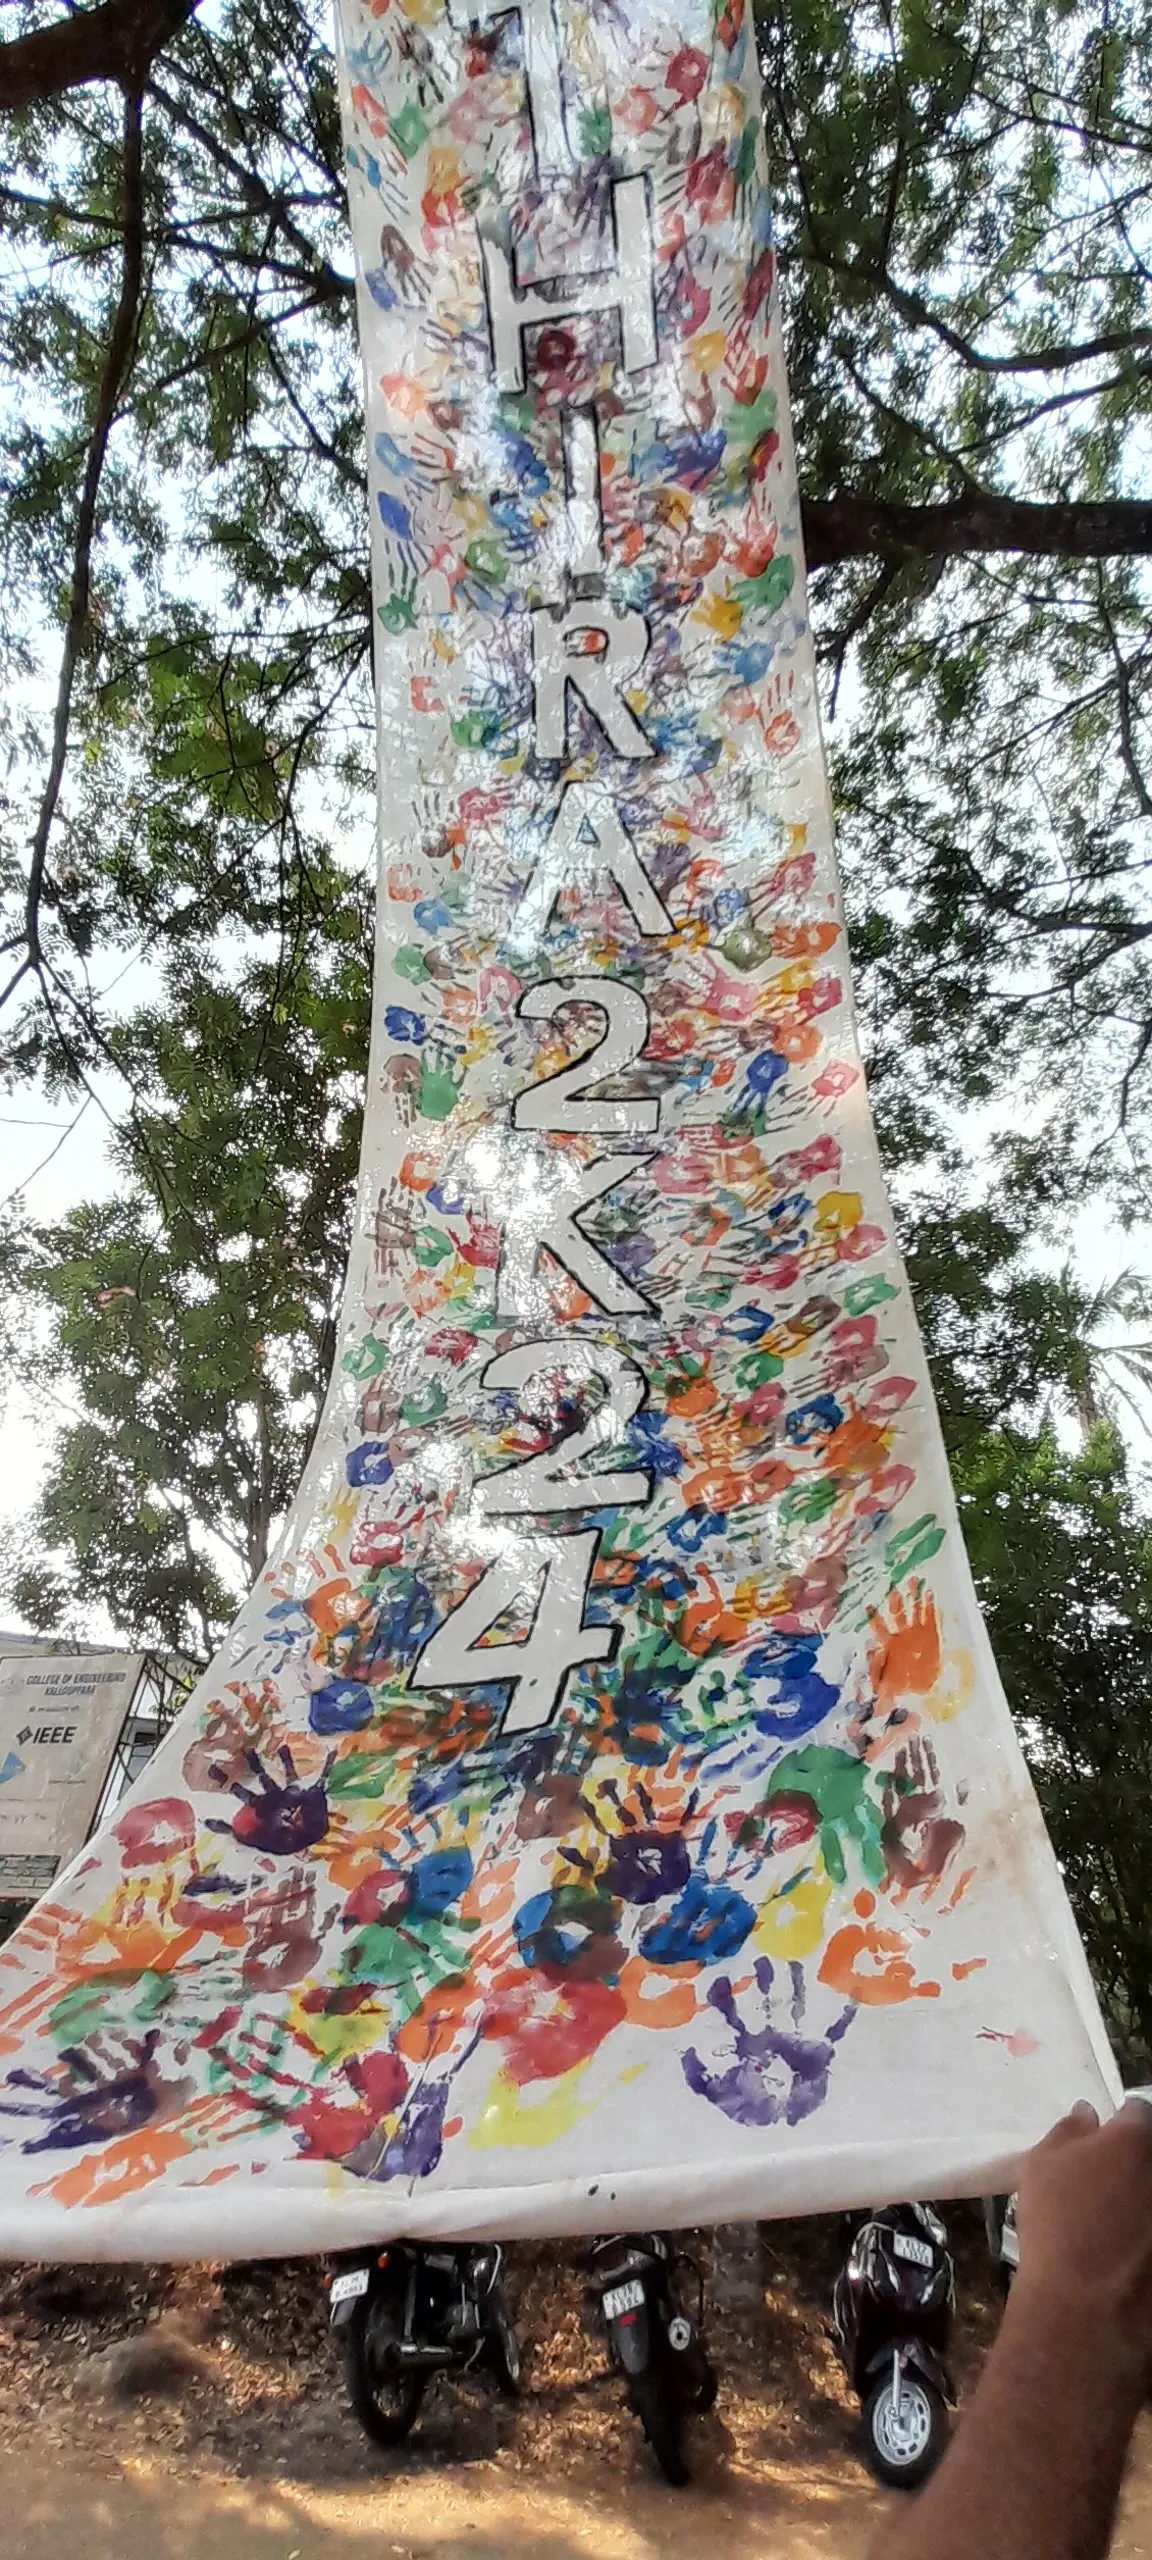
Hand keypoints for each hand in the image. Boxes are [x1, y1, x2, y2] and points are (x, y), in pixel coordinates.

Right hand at [1013, 2098, 1151, 2382]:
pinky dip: (1145, 2237)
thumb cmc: (1056, 2226)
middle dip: (1137, 2163)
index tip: (1107, 2140)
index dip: (1121, 2123)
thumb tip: (1088, 2113)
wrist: (1084, 2309)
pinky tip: (1129, 2252)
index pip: (1138, 2112)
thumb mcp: (1040, 2166)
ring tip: (1119, 2223)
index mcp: (1134, 2140)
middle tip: (1111, 2184)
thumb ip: (1068, 2131)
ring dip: (1142, 2200)